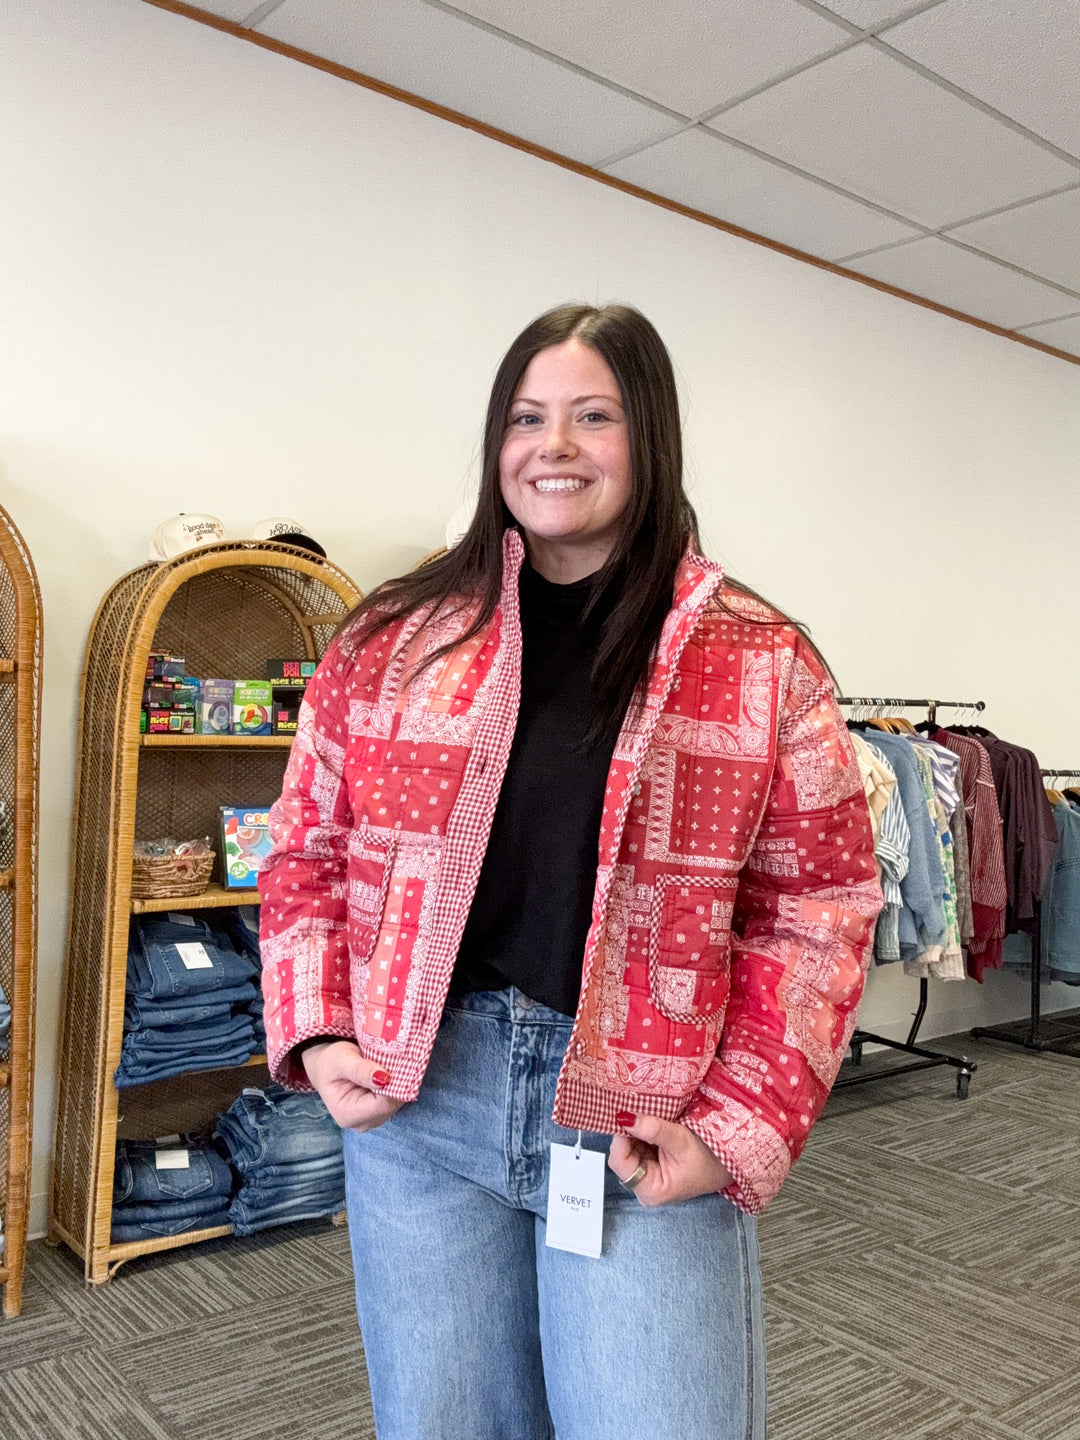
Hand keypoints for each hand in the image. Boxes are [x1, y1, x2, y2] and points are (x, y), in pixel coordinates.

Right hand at [301, 1040, 403, 1131]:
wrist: (327, 1067)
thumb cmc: (331, 1063)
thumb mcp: (341, 1060)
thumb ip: (360, 1070)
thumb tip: (383, 1077)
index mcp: (347, 1114)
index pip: (382, 1105)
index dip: (394, 1086)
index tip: (399, 1064)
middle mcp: (360, 1123)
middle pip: (391, 1106)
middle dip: (398, 1084)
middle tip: (396, 1060)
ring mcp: (371, 1120)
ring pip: (397, 1103)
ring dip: (399, 1084)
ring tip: (390, 1064)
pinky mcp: (379, 1113)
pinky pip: (396, 1100)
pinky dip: (397, 1085)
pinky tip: (391, 1072)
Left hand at [608, 1112, 732, 1206]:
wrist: (727, 1163)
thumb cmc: (710, 1158)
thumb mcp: (681, 1140)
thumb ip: (652, 1129)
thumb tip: (625, 1117)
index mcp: (650, 1190)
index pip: (619, 1161)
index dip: (619, 1137)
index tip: (625, 1114)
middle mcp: (643, 1187)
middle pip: (621, 1154)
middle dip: (627, 1132)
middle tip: (636, 1109)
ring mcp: (646, 1176)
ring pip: (628, 1147)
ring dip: (634, 1130)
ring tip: (646, 1114)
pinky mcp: (650, 1166)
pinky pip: (636, 1145)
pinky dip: (640, 1132)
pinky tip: (650, 1122)